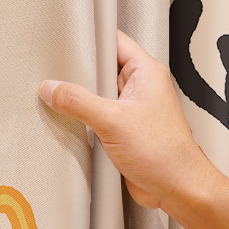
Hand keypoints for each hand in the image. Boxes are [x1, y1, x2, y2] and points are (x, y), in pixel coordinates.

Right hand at [39, 30, 212, 210]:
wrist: (177, 189)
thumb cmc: (163, 153)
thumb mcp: (112, 121)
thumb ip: (78, 102)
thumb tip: (51, 88)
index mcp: (145, 72)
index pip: (114, 41)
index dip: (90, 39)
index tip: (65, 41)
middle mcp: (140, 88)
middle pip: (102, 68)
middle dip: (79, 73)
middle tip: (53, 73)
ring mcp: (132, 110)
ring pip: (98, 95)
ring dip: (80, 100)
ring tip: (57, 97)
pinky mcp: (125, 131)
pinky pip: (99, 117)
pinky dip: (85, 120)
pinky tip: (69, 122)